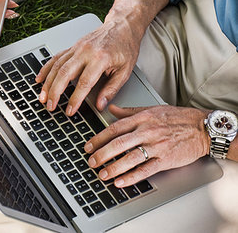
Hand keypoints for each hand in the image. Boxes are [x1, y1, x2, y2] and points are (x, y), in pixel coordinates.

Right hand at [36, 18, 141, 114]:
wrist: (122, 26)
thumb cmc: (125, 47)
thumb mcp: (125, 71)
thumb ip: (111, 89)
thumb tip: (100, 105)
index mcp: (100, 58)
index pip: (84, 82)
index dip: (75, 99)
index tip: (70, 111)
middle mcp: (86, 51)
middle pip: (64, 73)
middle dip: (55, 92)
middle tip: (50, 106)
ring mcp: (77, 47)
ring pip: (57, 66)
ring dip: (47, 83)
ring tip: (42, 97)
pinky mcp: (72, 46)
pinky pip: (55, 58)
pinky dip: (46, 69)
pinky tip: (39, 79)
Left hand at [85, 105, 210, 186]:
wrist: (202, 128)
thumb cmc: (178, 118)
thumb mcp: (152, 109)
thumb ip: (129, 111)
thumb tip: (111, 109)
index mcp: (142, 119)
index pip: (114, 128)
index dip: (99, 138)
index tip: (88, 146)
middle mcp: (147, 132)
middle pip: (118, 143)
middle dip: (102, 154)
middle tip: (91, 162)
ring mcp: (157, 146)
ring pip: (130, 158)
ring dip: (113, 168)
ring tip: (102, 174)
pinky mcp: (166, 160)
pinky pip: (146, 170)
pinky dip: (132, 177)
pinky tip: (120, 182)